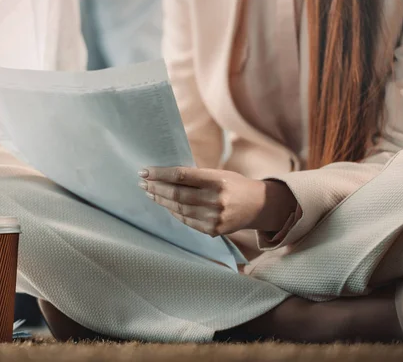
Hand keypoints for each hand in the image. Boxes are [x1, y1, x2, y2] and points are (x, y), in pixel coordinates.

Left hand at [138, 166, 296, 236]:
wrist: (259, 206)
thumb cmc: (235, 185)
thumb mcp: (219, 174)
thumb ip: (196, 176)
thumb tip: (165, 174)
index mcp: (217, 180)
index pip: (181, 176)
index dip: (160, 174)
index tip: (145, 171)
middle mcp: (216, 200)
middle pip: (177, 194)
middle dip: (156, 188)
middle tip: (142, 182)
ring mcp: (214, 217)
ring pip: (179, 209)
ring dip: (161, 201)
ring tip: (150, 193)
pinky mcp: (213, 230)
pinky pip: (186, 221)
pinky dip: (174, 213)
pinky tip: (166, 206)